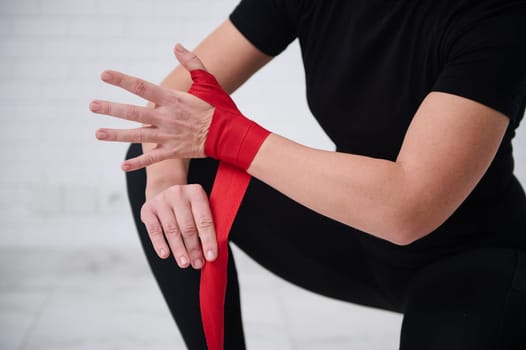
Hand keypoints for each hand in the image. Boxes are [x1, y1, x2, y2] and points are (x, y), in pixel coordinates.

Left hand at [90, 44, 213, 171]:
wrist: (230, 135)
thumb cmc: (219, 107)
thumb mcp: (207, 82)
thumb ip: (192, 62)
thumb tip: (176, 46)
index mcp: (173, 99)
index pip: (143, 87)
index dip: (122, 80)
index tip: (104, 75)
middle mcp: (167, 118)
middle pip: (134, 112)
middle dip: (111, 109)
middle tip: (92, 106)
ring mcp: (169, 136)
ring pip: (138, 135)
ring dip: (116, 135)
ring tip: (98, 133)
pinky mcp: (173, 151)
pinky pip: (152, 159)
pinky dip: (138, 164)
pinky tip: (122, 166)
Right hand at [141, 183, 216, 268]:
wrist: (164, 191)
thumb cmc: (187, 206)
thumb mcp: (200, 207)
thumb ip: (206, 225)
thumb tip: (210, 252)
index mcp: (196, 192)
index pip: (204, 220)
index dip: (209, 240)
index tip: (211, 256)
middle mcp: (178, 194)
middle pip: (188, 226)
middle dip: (194, 248)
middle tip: (198, 264)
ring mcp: (161, 200)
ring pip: (172, 230)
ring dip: (179, 250)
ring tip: (184, 263)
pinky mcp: (148, 209)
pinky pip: (154, 230)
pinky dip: (160, 244)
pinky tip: (165, 255)